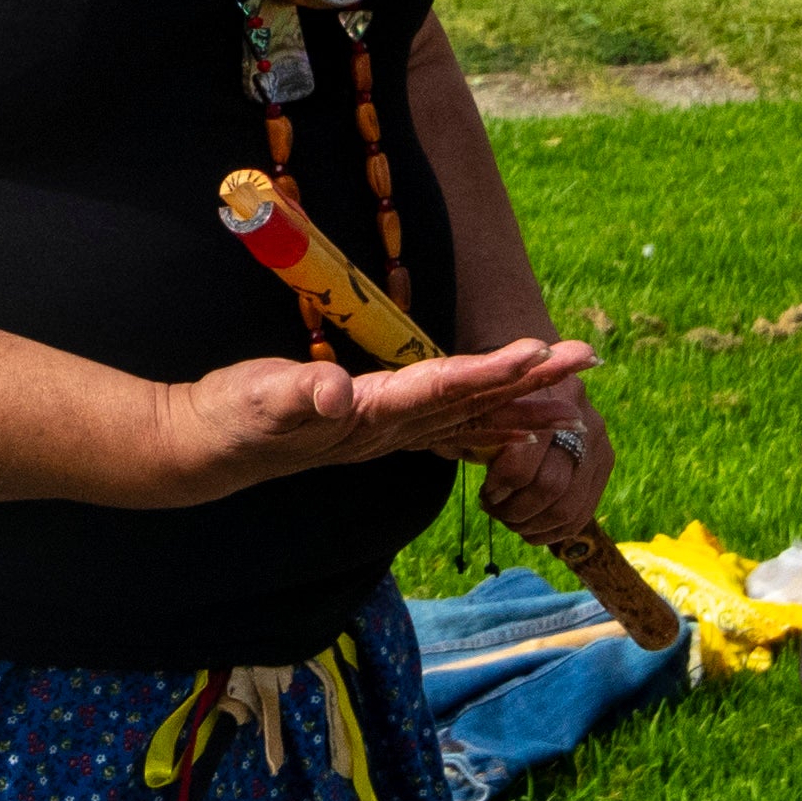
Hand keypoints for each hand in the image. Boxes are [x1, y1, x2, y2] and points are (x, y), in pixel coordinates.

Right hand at [125, 338, 593, 509]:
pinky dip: (487, 419)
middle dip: (533, 382)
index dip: (493, 370)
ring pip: (471, 416)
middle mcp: (393, 429)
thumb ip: (298, 394)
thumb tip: (334, 391)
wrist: (213, 449)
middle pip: (476, 403)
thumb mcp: (260, 400)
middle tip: (588, 360)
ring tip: (573, 394)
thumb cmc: (234, 417)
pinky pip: (449, 425)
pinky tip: (512, 421)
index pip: (445, 389)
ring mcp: (389, 433)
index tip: (538, 351)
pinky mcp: (379, 428)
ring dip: (522, 403)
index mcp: (373, 414)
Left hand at [476, 394, 616, 556]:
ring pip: (568, 508)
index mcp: (546, 391)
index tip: (486, 493)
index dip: (504, 481)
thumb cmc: (494, 404)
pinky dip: (550, 531)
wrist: (527, 388)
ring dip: (531, 525)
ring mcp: (598, 441)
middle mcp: (581, 415)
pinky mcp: (603, 463)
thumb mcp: (482, 411)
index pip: (531, 451)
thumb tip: (490, 483)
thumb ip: (484, 435)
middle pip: (552, 484)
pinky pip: (581, 514)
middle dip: (515, 509)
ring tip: (508, 518)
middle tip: (494, 510)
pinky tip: (527, 527)